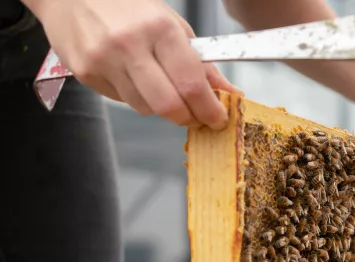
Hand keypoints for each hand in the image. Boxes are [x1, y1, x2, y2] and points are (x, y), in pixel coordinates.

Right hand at [25, 0, 240, 128]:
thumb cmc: (128, 6)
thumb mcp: (171, 24)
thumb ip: (201, 63)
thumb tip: (230, 93)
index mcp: (160, 29)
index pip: (191, 84)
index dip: (209, 109)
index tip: (218, 118)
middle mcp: (129, 44)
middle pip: (168, 106)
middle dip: (187, 118)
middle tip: (195, 117)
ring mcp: (103, 60)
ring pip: (145, 108)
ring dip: (160, 106)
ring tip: (159, 85)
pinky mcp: (85, 72)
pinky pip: (122, 101)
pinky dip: (135, 96)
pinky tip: (130, 76)